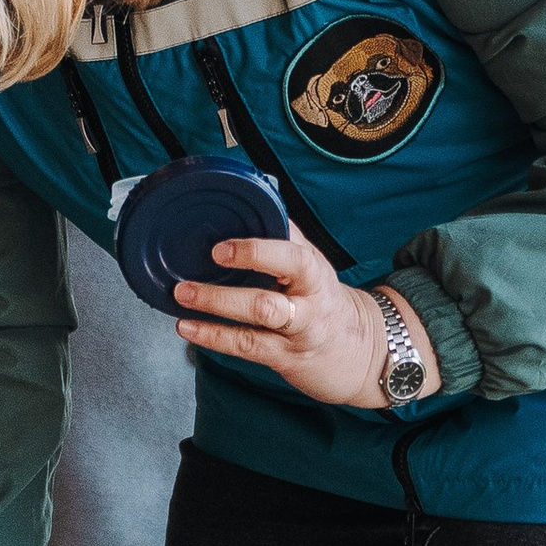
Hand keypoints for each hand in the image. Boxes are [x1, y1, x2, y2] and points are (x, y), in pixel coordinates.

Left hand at [171, 239, 417, 410]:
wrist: (362, 350)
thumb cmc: (324, 299)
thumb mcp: (312, 265)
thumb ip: (286, 234)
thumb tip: (261, 189)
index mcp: (314, 271)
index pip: (293, 256)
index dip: (257, 251)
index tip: (221, 247)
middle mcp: (309, 301)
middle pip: (278, 288)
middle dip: (238, 274)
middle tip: (204, 262)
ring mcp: (298, 331)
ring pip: (260, 316)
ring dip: (218, 304)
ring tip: (183, 295)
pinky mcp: (284, 357)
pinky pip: (246, 345)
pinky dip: (213, 336)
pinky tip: (188, 327)